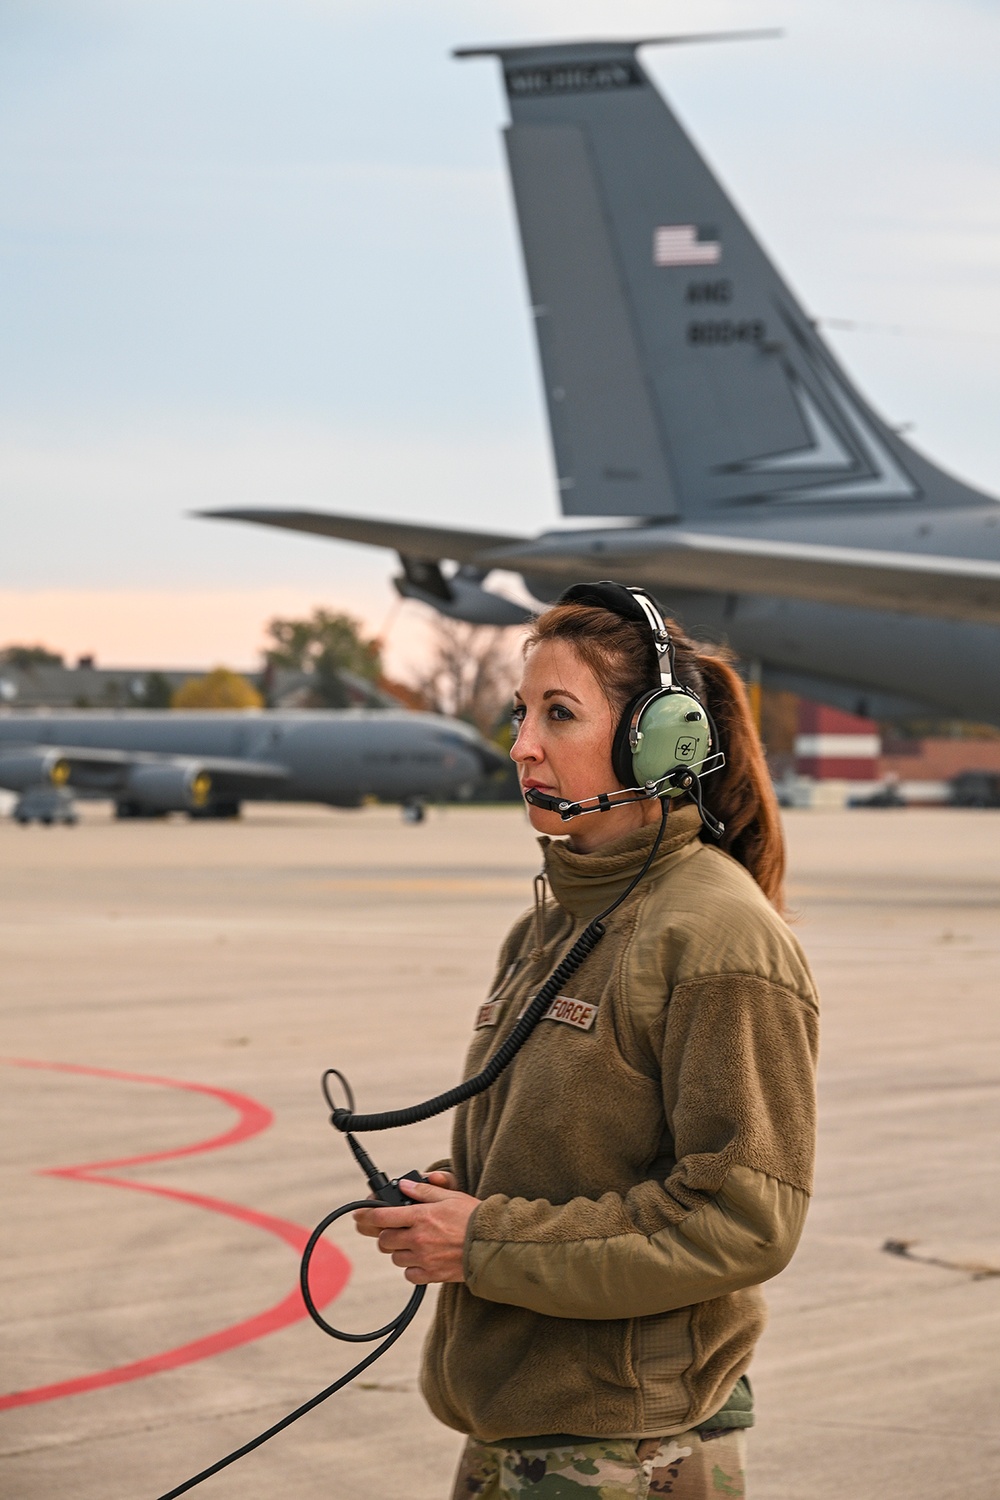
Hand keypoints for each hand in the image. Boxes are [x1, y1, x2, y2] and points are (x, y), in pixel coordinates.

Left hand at [352, 1171, 478, 1284]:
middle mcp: (418, 1238)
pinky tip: (421, 1258)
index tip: (359, 1214)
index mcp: (421, 1216)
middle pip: (384, 1240)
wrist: (492, 1245)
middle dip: (385, 1234)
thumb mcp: (450, 1196)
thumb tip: (404, 1184)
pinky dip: (411, 1267)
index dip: (366, 1215)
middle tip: (394, 1229)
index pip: (382, 1217)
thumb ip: (423, 1191)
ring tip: (413, 1242)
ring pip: (395, 1257)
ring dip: (399, 1250)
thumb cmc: (473, 1217)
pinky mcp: (431, 1275)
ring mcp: (423, 1258)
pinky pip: (408, 1274)